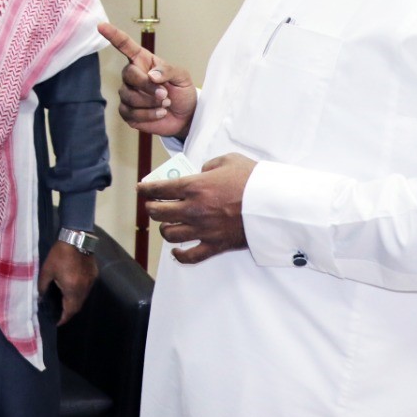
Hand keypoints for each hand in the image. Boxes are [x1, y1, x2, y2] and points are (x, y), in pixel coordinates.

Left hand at [38, 240, 98, 325]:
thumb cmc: (59, 254)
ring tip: (65, 300)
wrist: (76, 237)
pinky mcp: (94, 274)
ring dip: (75, 301)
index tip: (56, 322)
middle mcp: (84, 289)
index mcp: (72, 289)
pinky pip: (87, 288)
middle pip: (77, 306)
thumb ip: (43, 287)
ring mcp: (91, 282)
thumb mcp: (47, 270)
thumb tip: (40, 298)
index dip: (63, 319)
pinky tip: (72, 286)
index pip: (69, 311)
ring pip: (83, 298)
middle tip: (59, 312)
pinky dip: (80, 291)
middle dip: (68, 311)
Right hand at [98, 22, 196, 139]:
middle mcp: (132, 76)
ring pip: (129, 96)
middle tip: (164, 94)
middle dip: (146, 85)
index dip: (113, 35)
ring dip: (150, 102)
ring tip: (165, 104)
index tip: (101, 26)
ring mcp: (128, 94)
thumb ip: (168, 70)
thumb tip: (152, 75)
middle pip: (128, 74)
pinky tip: (160, 113)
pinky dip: (148, 115)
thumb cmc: (182, 92)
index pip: (125, 45)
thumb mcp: (182, 76)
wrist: (185, 116)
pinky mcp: (128, 112)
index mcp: (143, 61)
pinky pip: (131, 113)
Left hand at [137, 152, 255, 263]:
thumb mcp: (228, 161)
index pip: (159, 189)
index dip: (145, 189)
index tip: (141, 189)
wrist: (274, 205)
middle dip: (151, 207)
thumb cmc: (252, 180)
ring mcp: (203, 230)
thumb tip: (200, 173)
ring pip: (169, 234)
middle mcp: (193, 210)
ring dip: (164, 228)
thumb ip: (208, 166)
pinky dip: (180, 255)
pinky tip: (176, 250)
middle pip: (158, 213)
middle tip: (152, 204)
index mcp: (194, 187)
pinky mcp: (215, 245)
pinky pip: (190, 256)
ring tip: (166, 223)